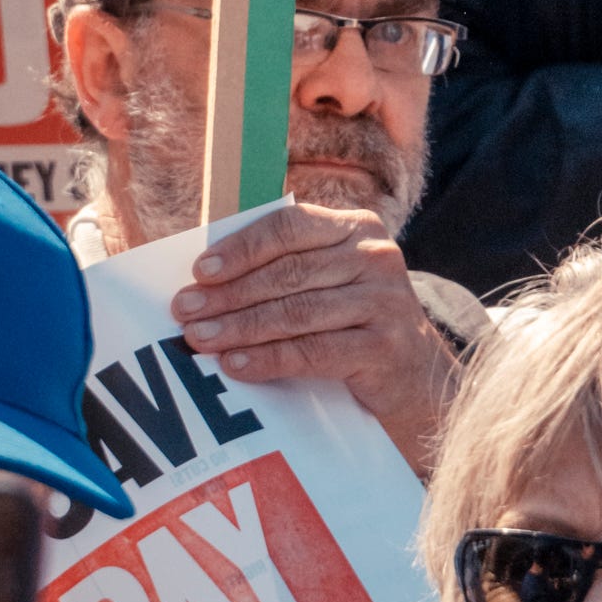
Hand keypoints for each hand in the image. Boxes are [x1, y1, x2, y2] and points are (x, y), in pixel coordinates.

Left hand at [170, 198, 457, 476]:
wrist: (416, 375)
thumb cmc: (353, 321)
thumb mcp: (330, 280)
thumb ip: (284, 267)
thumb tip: (204, 280)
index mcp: (357, 227)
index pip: (290, 227)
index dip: (241, 248)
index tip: (199, 272)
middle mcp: (376, 256)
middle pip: (289, 273)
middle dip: (229, 294)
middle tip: (185, 312)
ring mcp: (386, 302)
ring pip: (298, 313)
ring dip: (241, 327)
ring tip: (200, 340)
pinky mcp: (386, 347)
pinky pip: (315, 352)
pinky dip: (269, 359)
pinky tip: (236, 365)